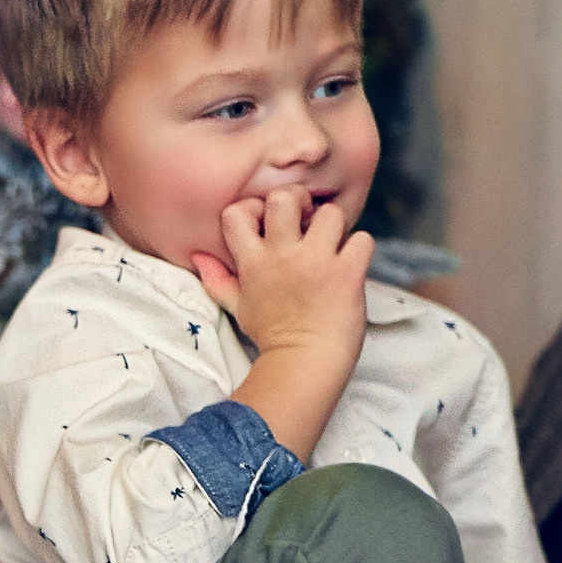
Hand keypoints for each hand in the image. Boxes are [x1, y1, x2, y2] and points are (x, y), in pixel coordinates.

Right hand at [191, 187, 371, 462]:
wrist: (304, 364)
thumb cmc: (272, 336)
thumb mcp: (237, 307)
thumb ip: (218, 279)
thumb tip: (200, 257)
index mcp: (254, 261)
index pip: (238, 211)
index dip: (254, 208)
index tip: (267, 222)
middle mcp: (283, 255)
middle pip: (285, 198)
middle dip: (298, 202)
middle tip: (307, 220)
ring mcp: (317, 261)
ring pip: (330, 213)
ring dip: (335, 227)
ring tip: (333, 245)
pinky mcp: (347, 273)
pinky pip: (361, 239)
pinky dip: (360, 249)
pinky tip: (351, 264)